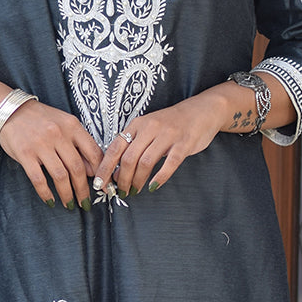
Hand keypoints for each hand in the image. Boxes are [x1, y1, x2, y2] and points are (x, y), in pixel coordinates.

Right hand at [0, 100, 103, 207]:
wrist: (10, 110)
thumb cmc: (40, 119)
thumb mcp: (64, 124)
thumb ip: (78, 144)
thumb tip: (92, 170)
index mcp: (72, 126)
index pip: (93, 152)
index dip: (100, 173)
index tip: (101, 185)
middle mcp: (58, 134)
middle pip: (77, 168)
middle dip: (83, 189)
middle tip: (85, 202)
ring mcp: (41, 144)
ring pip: (60, 176)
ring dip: (67, 194)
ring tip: (69, 204)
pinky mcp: (25, 154)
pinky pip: (39, 179)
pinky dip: (46, 193)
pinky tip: (50, 200)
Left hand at [94, 94, 226, 196]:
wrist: (202, 110)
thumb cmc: (172, 124)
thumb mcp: (149, 128)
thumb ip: (134, 145)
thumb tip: (116, 171)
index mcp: (138, 124)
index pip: (115, 148)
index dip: (105, 168)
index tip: (99, 184)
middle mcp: (150, 128)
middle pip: (128, 158)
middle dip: (122, 179)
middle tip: (122, 191)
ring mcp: (168, 135)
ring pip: (145, 162)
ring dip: (137, 181)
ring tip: (135, 191)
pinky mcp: (184, 144)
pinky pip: (169, 164)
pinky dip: (159, 178)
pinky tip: (154, 187)